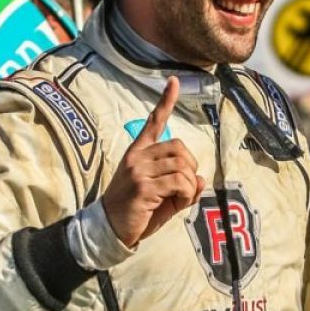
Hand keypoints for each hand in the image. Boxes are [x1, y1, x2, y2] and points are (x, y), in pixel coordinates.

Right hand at [101, 77, 204, 247]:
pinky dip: (187, 193)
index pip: (153, 122)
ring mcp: (139, 171)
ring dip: (189, 184)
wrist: (109, 229)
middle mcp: (138, 157)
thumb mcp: (162, 196)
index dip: (165, 102)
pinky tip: (179, 202)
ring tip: (180, 198)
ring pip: (182, 166)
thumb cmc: (136, 212)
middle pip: (179, 147)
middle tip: (184, 187)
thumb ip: (181, 185)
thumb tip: (200, 179)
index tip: (173, 81)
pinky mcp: (144, 187)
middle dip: (190, 167)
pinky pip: (179, 182)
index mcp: (138, 153)